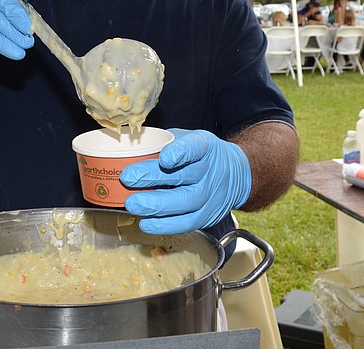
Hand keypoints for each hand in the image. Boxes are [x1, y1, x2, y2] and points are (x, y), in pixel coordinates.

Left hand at [120, 129, 251, 233]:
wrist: (235, 175)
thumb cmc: (202, 155)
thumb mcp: (188, 139)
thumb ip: (164, 142)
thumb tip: (128, 146)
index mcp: (205, 147)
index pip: (195, 147)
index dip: (180, 153)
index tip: (164, 158)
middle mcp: (210, 171)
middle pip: (183, 175)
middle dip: (152, 177)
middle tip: (128, 178)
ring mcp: (210, 195)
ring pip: (184, 202)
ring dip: (155, 205)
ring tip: (132, 204)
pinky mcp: (207, 216)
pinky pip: (186, 223)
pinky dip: (165, 225)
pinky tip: (146, 222)